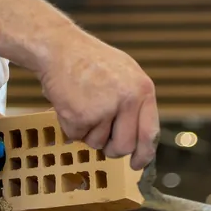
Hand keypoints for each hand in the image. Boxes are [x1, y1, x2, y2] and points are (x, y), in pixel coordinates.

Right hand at [38, 29, 158, 170]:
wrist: (60, 47)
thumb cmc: (89, 59)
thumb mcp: (125, 73)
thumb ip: (135, 102)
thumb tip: (140, 138)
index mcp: (143, 89)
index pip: (150, 132)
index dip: (144, 154)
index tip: (137, 163)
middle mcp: (128, 100)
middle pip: (124, 146)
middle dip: (111, 147)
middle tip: (100, 133)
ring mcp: (105, 108)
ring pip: (98, 144)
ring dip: (88, 132)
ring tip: (82, 104)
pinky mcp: (81, 116)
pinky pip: (77, 137)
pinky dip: (70, 126)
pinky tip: (70, 103)